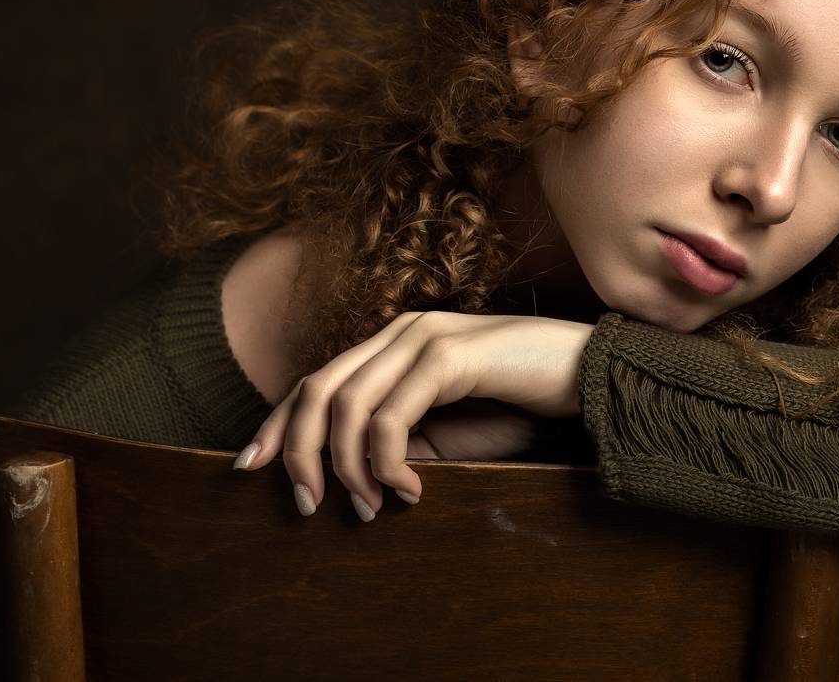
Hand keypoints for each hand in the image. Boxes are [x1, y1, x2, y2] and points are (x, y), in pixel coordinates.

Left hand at [232, 311, 593, 519]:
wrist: (589, 377)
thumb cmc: (522, 404)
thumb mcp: (447, 429)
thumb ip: (400, 439)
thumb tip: (350, 476)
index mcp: (395, 343)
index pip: (315, 380)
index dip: (277, 424)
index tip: (249, 469)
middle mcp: (401, 331)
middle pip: (317, 389)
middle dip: (299, 452)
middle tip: (307, 505)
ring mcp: (423, 337)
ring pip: (346, 403)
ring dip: (345, 466)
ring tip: (369, 507)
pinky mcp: (450, 355)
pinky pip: (392, 414)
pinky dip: (386, 460)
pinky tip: (408, 490)